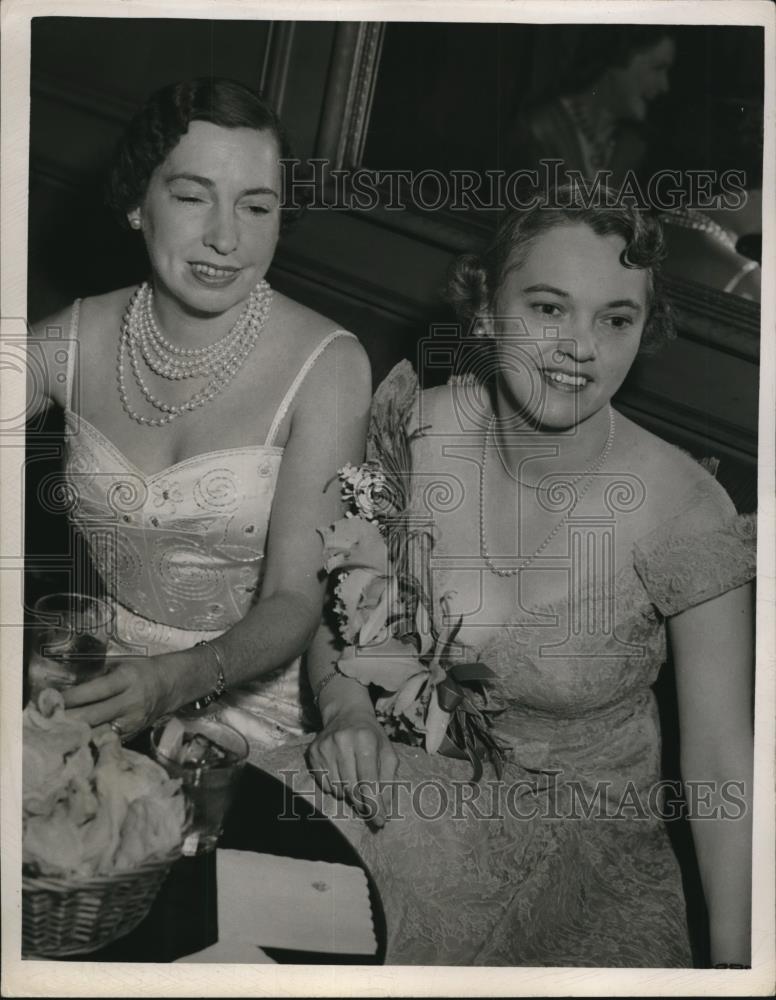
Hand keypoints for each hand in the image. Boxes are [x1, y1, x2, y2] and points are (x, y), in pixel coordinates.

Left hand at [61, 656, 171, 739]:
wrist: (172, 685)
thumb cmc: (142, 671)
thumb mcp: (122, 667)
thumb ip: (99, 679)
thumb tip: (69, 693)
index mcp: (128, 679)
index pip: (96, 691)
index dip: (72, 697)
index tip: (51, 700)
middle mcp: (131, 702)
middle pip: (94, 716)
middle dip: (69, 720)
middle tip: (47, 721)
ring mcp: (133, 721)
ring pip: (99, 732)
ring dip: (77, 733)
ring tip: (56, 733)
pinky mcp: (133, 734)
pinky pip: (107, 739)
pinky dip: (90, 739)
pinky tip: (75, 740)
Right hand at [306, 708, 398, 827]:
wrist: (346, 715)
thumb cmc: (371, 737)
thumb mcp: (387, 753)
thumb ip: (388, 781)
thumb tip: (384, 809)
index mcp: (365, 740)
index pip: (369, 782)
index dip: (375, 805)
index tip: (380, 821)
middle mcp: (343, 742)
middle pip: (353, 788)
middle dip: (363, 802)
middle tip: (369, 806)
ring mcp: (325, 747)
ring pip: (338, 789)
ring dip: (349, 795)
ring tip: (355, 782)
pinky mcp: (313, 752)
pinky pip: (325, 785)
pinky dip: (336, 788)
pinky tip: (342, 776)